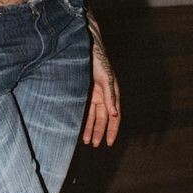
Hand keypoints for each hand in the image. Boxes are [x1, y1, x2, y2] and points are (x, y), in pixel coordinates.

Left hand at [82, 15, 119, 146]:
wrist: (84, 46)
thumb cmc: (98, 59)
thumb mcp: (106, 77)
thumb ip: (110, 95)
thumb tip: (114, 113)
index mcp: (113, 93)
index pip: (114, 116)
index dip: (112, 130)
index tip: (109, 143)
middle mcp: (104, 96)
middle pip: (103, 119)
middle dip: (99, 132)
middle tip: (95, 145)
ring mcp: (93, 94)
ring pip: (93, 116)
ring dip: (90, 128)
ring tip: (87, 141)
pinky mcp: (84, 91)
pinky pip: (84, 109)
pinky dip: (82, 119)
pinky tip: (78, 128)